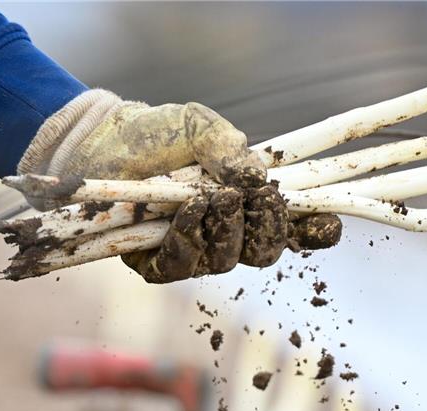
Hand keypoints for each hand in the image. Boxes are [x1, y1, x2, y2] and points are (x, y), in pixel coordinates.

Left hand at [18, 89, 339, 281]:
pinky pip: (180, 268)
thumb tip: (257, 179)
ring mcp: (191, 250)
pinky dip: (187, 241)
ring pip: (225, 262)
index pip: (292, 227)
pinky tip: (185, 213)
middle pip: (265, 253)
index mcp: (246, 202)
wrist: (101, 141)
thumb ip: (231, 149)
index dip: (315, 231)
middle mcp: (224, 232)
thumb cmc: (156, 133)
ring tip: (209, 197)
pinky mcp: (154, 263)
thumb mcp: (201, 127)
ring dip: (224, 230)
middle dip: (266, 230)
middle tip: (255, 201)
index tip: (325, 223)